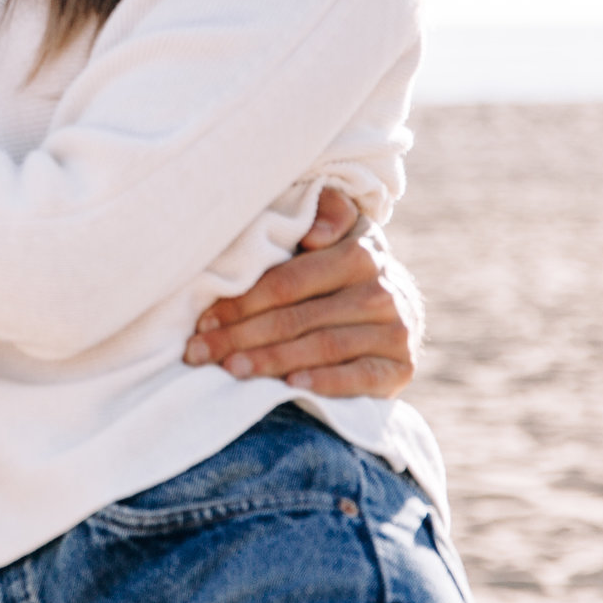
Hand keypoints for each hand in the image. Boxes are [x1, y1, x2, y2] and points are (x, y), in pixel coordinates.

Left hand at [182, 188, 421, 396]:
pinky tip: (289, 387)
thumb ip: (325, 216)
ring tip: (230, 369)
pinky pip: (359, 377)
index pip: (287, 282)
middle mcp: (382, 291)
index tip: (204, 319)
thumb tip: (313, 234)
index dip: (242, 302)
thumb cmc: (341, 272)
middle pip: (297, 318)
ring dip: (270, 361)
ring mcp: (396, 331)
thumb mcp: (336, 233)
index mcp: (360, 252)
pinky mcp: (401, 367)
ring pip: (321, 347)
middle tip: (200, 352)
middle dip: (241, 336)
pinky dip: (324, 382)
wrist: (397, 309)